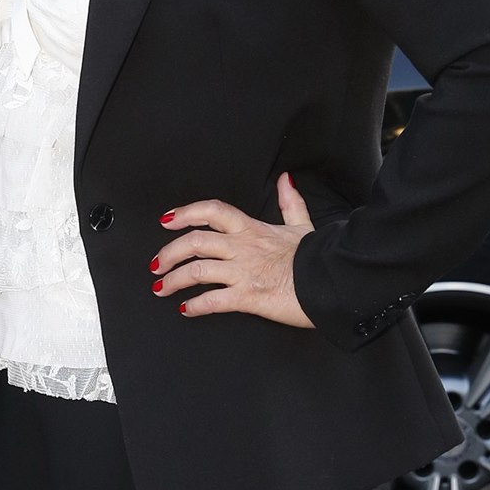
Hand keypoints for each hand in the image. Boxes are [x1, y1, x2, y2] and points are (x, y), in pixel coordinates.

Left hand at [150, 173, 314, 329]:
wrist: (332, 282)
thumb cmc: (316, 257)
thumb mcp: (302, 225)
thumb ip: (290, 202)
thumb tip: (286, 180)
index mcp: (252, 229)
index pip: (212, 211)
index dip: (185, 213)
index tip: (167, 220)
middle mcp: (242, 247)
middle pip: (195, 242)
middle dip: (169, 253)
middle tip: (157, 264)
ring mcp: (243, 272)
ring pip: (197, 271)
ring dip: (174, 280)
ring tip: (162, 288)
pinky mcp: (248, 297)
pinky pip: (212, 301)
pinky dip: (195, 306)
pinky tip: (187, 309)